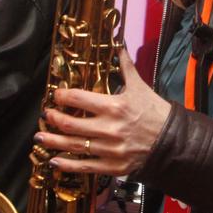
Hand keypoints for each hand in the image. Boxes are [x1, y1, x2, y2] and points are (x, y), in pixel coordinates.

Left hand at [36, 48, 171, 175]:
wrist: (172, 140)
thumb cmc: (155, 112)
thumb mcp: (140, 87)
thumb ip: (126, 67)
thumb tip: (118, 46)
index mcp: (114, 107)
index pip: (79, 99)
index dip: (63, 96)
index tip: (56, 95)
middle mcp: (109, 129)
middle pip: (71, 124)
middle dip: (54, 119)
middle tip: (45, 115)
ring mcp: (110, 150)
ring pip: (73, 146)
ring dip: (53, 141)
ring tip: (40, 136)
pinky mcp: (112, 166)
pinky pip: (84, 167)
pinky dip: (66, 164)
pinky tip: (54, 160)